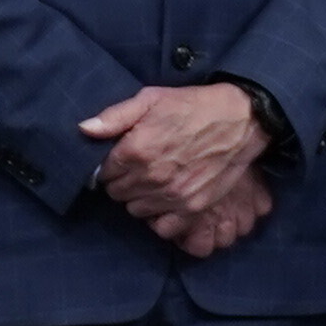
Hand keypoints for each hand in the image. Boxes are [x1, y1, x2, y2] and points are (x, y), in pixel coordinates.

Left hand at [81, 80, 277, 256]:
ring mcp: (172, 195)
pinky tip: (164, 201)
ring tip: (152, 183)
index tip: (122, 158)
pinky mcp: (192, 206)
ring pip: (135, 210)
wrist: (241, 120)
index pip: (104, 173)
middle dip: (122, 182)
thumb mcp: (151, 99)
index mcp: (136, 150)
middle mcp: (151, 177)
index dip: (110, 165)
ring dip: (139, 199)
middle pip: (117, 193)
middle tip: (137, 169)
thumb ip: (115, 116)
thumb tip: (84, 130)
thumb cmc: (193, 106)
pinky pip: (162, 226)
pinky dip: (159, 217)